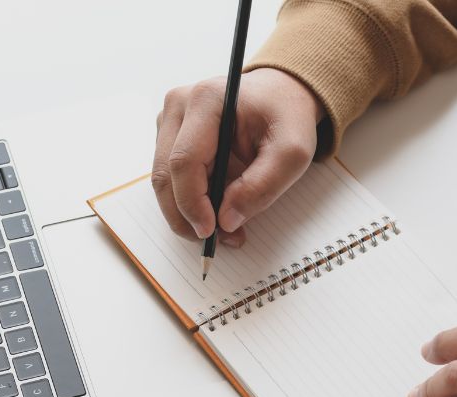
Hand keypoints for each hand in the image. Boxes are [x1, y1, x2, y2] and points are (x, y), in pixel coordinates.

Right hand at [152, 68, 323, 246]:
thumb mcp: (292, 153)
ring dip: (186, 214)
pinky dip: (188, 202)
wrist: (280, 96)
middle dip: (185, 216)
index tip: (210, 232)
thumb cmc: (286, 118)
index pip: (184, 161)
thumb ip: (262, 186)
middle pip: (165, 175)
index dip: (192, 203)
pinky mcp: (169, 135)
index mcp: (207, 100)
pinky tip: (214, 210)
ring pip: (164, 180)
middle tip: (215, 241)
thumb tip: (226, 221)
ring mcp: (169, 119)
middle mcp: (179, 105)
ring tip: (222, 230)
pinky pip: (170, 178)